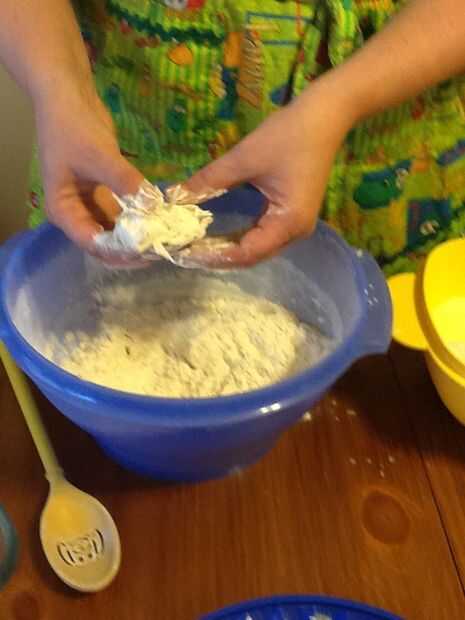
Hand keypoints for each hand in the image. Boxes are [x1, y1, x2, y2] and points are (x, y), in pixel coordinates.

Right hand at [35, 86, 143, 261]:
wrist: (69, 96)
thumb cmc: (74, 127)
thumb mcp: (100, 156)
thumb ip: (126, 183)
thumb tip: (154, 206)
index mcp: (64, 211)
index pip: (92, 243)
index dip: (119, 251)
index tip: (147, 251)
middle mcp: (76, 214)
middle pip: (104, 245)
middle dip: (131, 250)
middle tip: (160, 250)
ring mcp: (91, 205)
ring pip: (116, 232)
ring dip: (138, 238)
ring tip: (164, 241)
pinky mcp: (105, 195)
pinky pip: (124, 215)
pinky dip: (140, 220)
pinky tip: (160, 222)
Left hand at [184, 82, 351, 267]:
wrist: (325, 115)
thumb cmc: (288, 135)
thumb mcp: (244, 158)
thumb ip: (209, 181)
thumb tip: (174, 196)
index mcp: (288, 223)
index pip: (246, 253)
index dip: (214, 255)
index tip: (185, 250)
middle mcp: (295, 233)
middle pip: (252, 257)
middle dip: (219, 256)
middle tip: (185, 251)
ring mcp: (296, 226)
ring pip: (257, 249)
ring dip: (228, 249)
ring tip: (197, 246)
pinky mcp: (293, 216)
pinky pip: (263, 236)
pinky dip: (240, 238)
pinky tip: (218, 235)